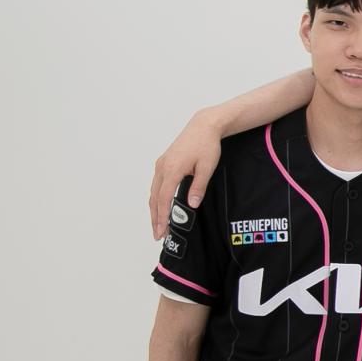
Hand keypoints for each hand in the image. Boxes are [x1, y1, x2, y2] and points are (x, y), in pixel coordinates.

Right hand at [150, 115, 225, 239]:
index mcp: (172, 169)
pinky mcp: (163, 163)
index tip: (162, 231)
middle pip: (155, 198)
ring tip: (158, 225)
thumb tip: (191, 204)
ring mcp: (160, 164)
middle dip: (155, 218)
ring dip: (155, 209)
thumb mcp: (207, 167)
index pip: (164, 199)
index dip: (162, 217)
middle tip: (158, 234)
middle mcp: (162, 167)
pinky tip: (160, 206)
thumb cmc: (207, 145)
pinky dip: (157, 198)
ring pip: (153, 192)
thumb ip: (198, 187)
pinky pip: (156, 184)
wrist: (203, 126)